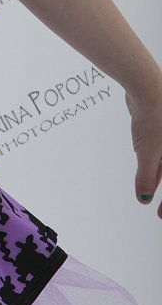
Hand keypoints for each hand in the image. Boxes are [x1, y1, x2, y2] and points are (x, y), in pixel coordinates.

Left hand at [124, 86, 161, 217]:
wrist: (147, 88)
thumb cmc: (154, 118)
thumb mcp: (148, 152)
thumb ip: (146, 177)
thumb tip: (144, 198)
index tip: (161, 216)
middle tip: (160, 213)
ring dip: (158, 180)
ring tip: (148, 194)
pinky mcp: (160, 134)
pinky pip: (160, 157)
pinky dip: (154, 168)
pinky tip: (147, 177)